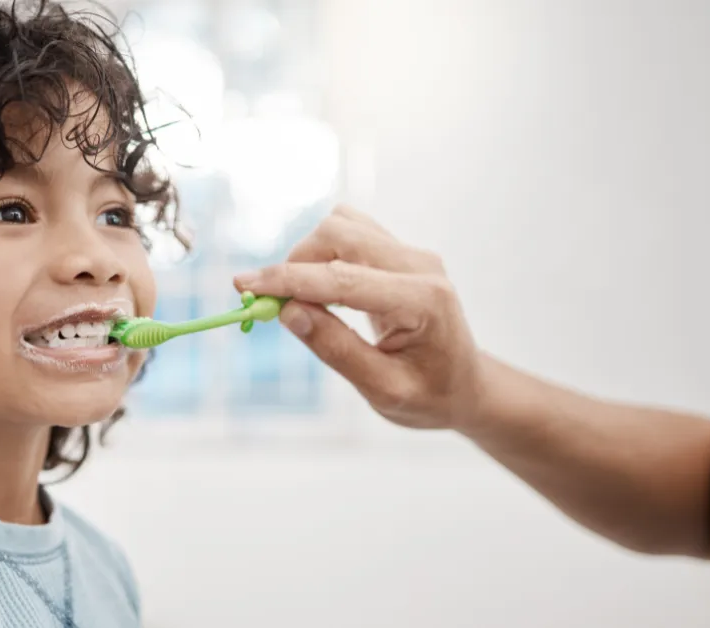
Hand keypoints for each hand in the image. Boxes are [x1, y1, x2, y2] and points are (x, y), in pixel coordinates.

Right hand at [233, 206, 484, 430]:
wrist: (466, 386)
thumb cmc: (430, 396)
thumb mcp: (383, 390)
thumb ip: (336, 349)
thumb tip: (287, 312)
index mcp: (422, 302)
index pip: (341, 279)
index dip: (286, 281)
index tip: (243, 286)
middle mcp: (420, 266)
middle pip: (338, 234)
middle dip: (295, 264)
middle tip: (272, 305)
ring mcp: (412, 254)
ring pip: (341, 226)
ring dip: (308, 257)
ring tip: (302, 300)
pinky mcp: (401, 253)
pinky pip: (351, 233)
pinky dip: (323, 254)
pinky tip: (322, 290)